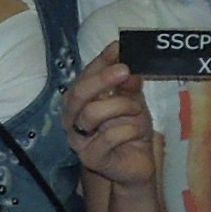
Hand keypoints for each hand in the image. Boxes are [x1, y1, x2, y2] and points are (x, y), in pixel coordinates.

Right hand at [62, 45, 160, 193]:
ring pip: (92, 113)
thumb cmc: (130, 129)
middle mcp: (72, 119)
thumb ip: (128, 85)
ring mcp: (78, 140)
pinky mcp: (90, 159)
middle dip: (102, 79)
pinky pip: (109, 136)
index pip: (84, 76)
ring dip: (121, 107)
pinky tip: (136, 131)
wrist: (138, 163)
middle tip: (125, 70)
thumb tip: (128, 66)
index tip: (117, 48)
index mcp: (79, 102)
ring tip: (137, 111)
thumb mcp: (133, 101)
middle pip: (78, 94)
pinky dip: (128, 129)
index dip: (100, 61)